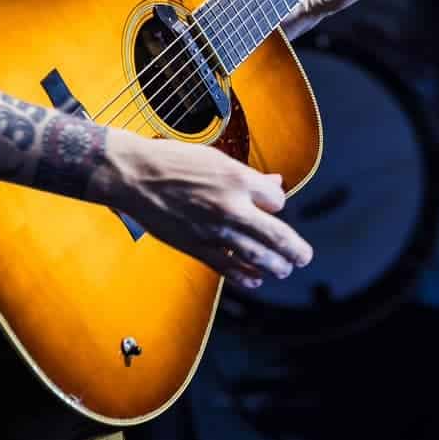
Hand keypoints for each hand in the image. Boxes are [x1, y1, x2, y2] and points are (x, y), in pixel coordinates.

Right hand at [91, 133, 310, 287]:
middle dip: (294, 249)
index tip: (273, 207)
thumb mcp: (217, 160)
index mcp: (238, 179)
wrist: (135, 176)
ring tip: (284, 269)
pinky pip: (227, 266)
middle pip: (277, 235)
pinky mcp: (197, 246)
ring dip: (275, 266)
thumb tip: (274, 185)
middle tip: (303, 257)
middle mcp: (231, 206)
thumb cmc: (174, 162)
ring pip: (256, 256)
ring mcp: (214, 230)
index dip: (278, 206)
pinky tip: (255, 279)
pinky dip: (245, 275)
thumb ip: (249, 177)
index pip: (277, 201)